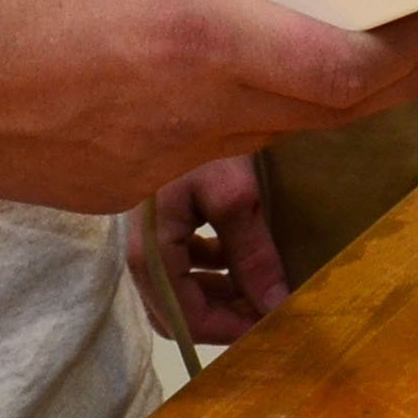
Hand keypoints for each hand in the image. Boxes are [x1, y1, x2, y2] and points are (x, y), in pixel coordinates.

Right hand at [0, 0, 417, 211]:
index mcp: (196, 37)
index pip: (346, 66)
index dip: (411, 47)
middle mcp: (190, 115)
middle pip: (331, 111)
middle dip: (397, 72)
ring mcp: (156, 166)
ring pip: (271, 133)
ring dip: (313, 93)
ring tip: (336, 42)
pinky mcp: (121, 192)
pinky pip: (207, 152)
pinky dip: (235, 114)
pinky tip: (216, 73)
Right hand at [139, 154, 287, 344]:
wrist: (180, 86)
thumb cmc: (200, 136)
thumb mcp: (233, 193)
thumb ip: (251, 253)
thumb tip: (276, 307)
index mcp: (149, 252)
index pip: (185, 318)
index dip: (230, 331)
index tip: (273, 329)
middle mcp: (140, 251)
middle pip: (179, 311)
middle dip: (227, 318)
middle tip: (274, 313)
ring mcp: (149, 236)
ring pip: (184, 288)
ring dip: (224, 294)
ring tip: (266, 287)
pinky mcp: (161, 219)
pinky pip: (186, 262)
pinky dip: (216, 269)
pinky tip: (243, 256)